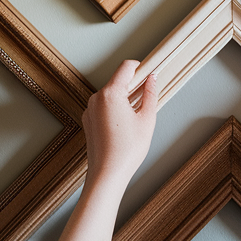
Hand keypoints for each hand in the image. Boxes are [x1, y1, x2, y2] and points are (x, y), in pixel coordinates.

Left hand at [82, 60, 158, 187]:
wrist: (107, 173)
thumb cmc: (127, 150)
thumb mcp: (147, 119)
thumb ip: (150, 94)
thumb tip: (152, 80)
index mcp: (110, 94)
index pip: (126, 67)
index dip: (140, 67)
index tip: (149, 71)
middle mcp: (96, 99)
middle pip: (117, 81)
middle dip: (133, 85)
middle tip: (148, 94)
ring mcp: (90, 110)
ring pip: (110, 94)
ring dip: (124, 98)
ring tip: (138, 114)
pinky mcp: (88, 120)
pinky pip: (103, 107)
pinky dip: (115, 109)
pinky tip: (125, 124)